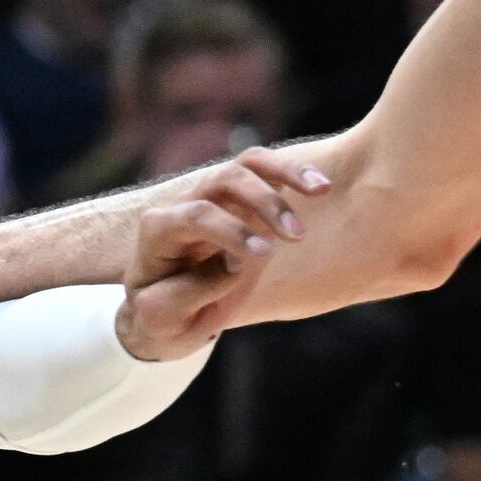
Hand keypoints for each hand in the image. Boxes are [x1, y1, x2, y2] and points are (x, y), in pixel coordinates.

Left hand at [115, 149, 322, 360]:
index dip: (231, 230)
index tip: (263, 254)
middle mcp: (185, 204)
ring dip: (286, 174)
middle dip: (263, 203)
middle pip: (225, 180)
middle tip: (295, 237)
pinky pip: (266, 170)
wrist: (167, 308)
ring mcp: (213, 196)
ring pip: (248, 165)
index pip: (195, 216)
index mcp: (159, 230)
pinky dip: (295, 173)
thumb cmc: (164, 313)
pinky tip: (321, 185)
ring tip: (320, 191)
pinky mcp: (240, 196)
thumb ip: (193, 290)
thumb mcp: (164, 316)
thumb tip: (235, 262)